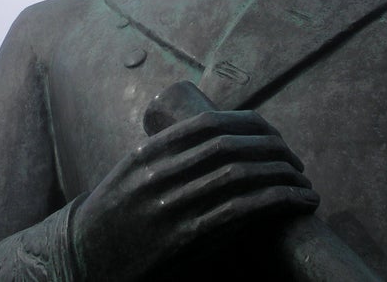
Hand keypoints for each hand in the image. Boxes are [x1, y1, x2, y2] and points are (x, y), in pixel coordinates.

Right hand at [71, 110, 317, 281]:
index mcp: (147, 155)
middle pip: (230, 145)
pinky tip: (299, 202)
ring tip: (304, 181)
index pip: (208, 124)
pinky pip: (241, 211)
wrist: (82, 263)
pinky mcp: (185, 240)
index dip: (249, 123)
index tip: (271, 132)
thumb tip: (220, 142)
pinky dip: (278, 201)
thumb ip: (167, 158)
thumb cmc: (115, 220)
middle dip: (272, 147)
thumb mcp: (131, 177)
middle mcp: (158, 175)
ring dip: (282, 174)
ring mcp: (170, 207)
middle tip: (294, 159)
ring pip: (240, 175)